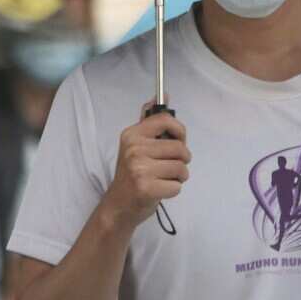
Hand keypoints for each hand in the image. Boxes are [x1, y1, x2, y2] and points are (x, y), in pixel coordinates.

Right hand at [101, 103, 190, 229]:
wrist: (118, 205)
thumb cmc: (132, 173)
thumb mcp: (136, 144)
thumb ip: (150, 121)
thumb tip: (163, 94)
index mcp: (132, 134)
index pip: (166, 120)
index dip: (180, 131)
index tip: (178, 140)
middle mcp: (134, 149)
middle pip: (179, 148)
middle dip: (182, 160)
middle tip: (168, 167)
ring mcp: (139, 169)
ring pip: (181, 167)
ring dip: (179, 176)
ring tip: (165, 178)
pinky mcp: (146, 188)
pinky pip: (177, 185)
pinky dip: (174, 190)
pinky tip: (161, 190)